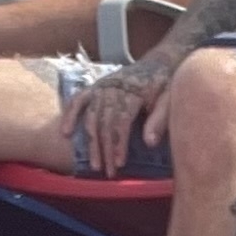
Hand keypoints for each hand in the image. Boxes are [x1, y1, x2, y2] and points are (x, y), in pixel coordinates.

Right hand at [68, 56, 174, 174]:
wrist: (158, 63)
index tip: (119, 164)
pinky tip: (65, 133)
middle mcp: (114, 88)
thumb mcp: (170, 99)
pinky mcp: (95, 87)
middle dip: (105, 149)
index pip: (121, 120)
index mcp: (133, 91)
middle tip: (108, 172)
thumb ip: (159, 120)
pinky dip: (70, 115)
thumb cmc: (164, 86)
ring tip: (94, 165)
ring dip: (91, 142)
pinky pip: (78, 100)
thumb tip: (149, 143)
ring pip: (91, 116)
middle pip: (105, 122)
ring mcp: (102, 87)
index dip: (119, 143)